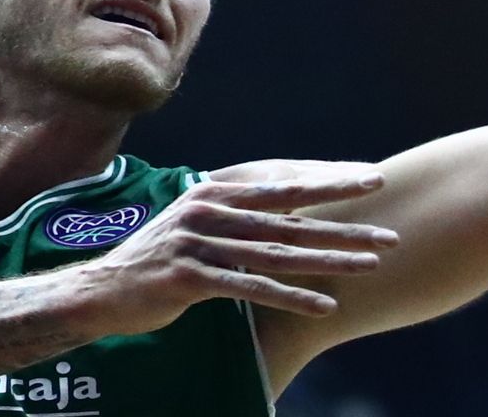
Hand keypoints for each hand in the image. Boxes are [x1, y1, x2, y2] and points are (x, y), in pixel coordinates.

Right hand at [75, 160, 398, 336]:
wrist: (100, 290)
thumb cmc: (157, 263)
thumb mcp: (196, 230)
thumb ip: (235, 221)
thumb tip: (281, 216)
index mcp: (215, 196)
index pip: (285, 188)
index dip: (331, 185)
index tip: (373, 181)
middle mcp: (209, 212)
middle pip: (290, 220)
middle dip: (344, 227)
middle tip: (388, 235)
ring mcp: (198, 243)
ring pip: (276, 253)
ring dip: (328, 260)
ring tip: (370, 265)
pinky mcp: (188, 278)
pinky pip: (249, 288)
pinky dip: (291, 297)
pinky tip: (323, 306)